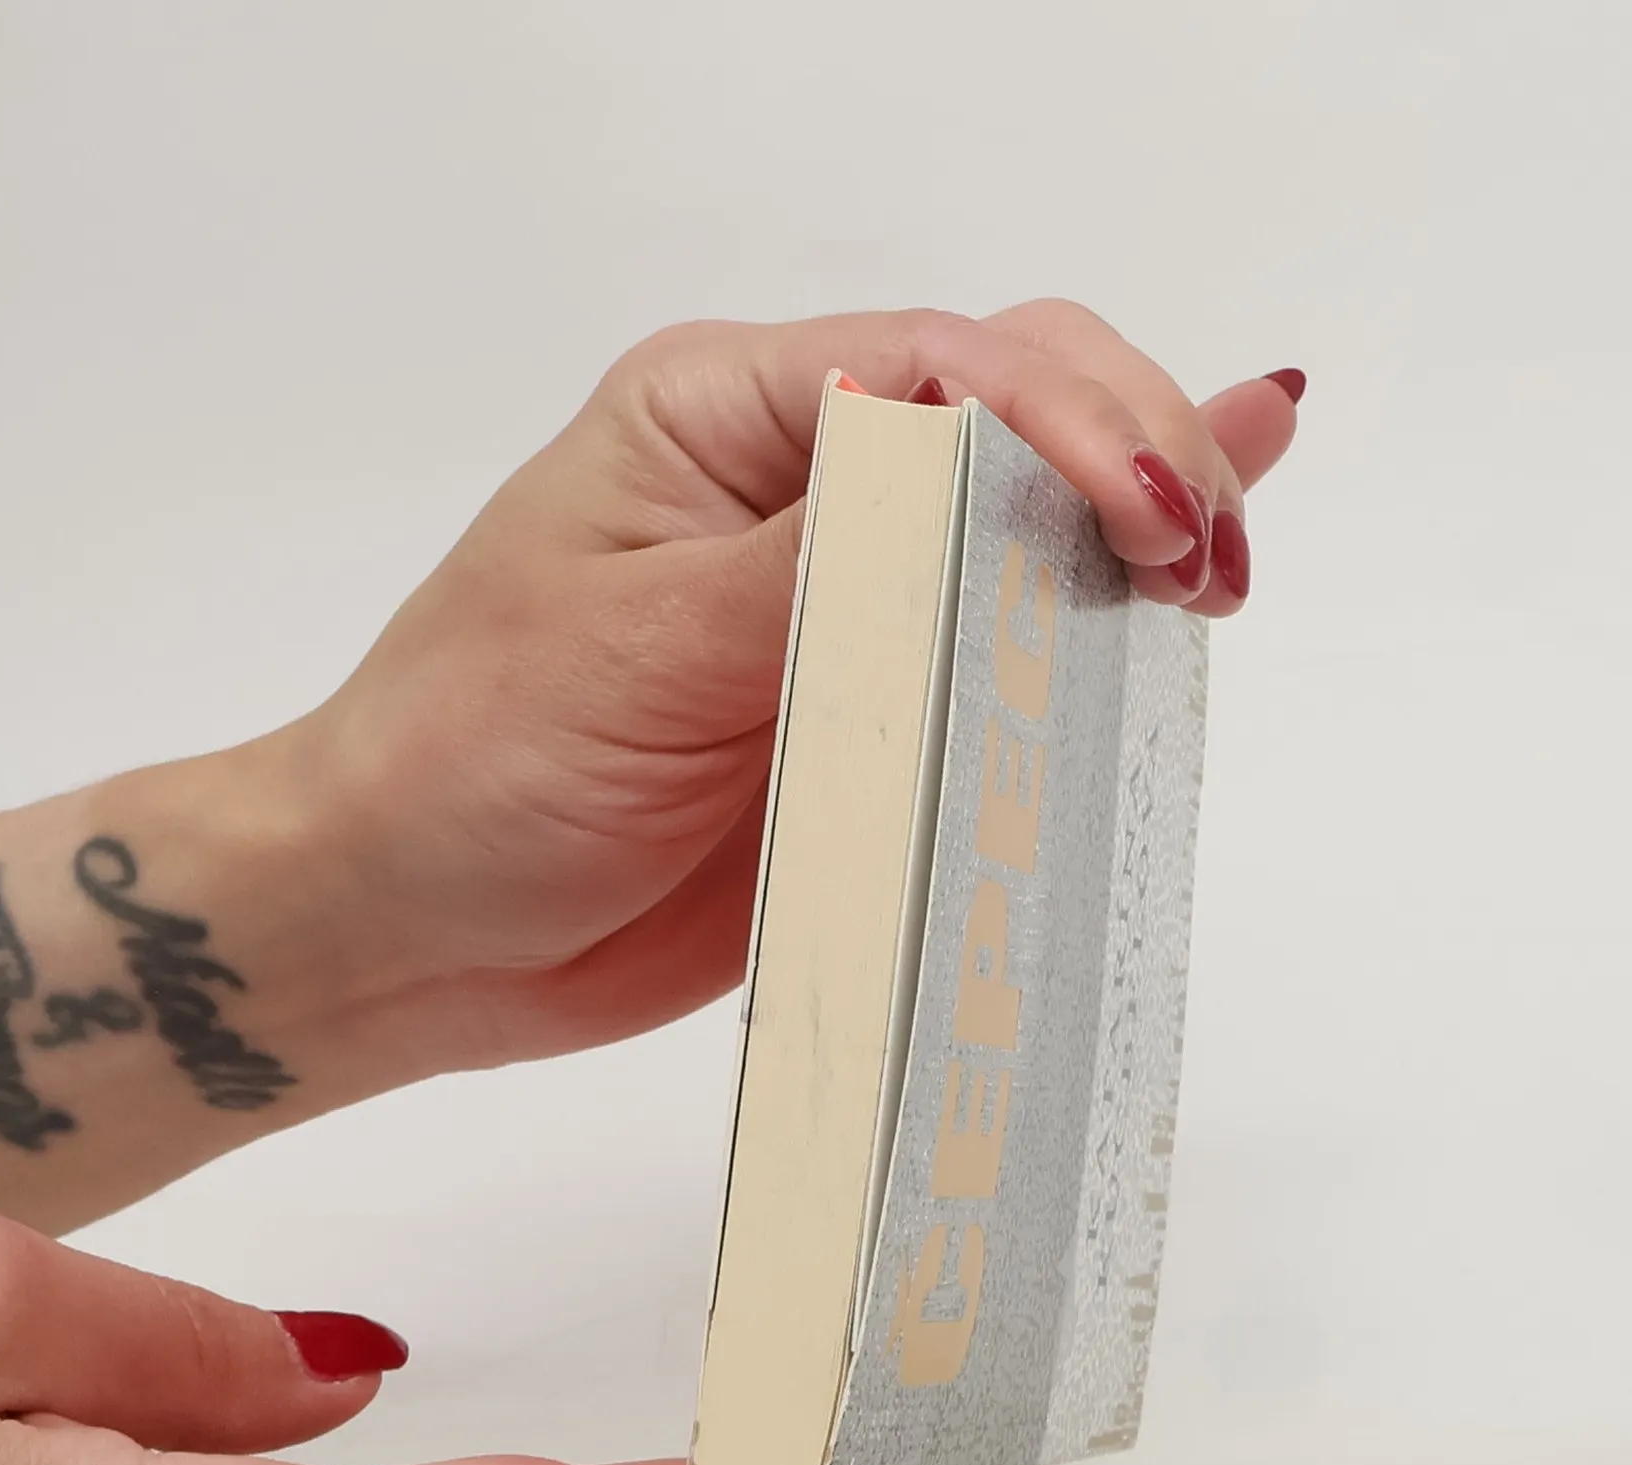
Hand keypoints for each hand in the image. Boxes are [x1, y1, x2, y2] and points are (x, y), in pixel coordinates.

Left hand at [281, 302, 1301, 1069]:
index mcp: (725, 419)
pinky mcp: (870, 714)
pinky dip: (1099, 598)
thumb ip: (825, 571)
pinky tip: (1205, 534)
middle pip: (1018, 406)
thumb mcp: (637, 649)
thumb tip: (1002, 486)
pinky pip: (1003, 647)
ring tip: (1222, 568)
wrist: (409, 929)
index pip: (945, 367)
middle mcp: (799, 486)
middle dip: (1132, 460)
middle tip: (1197, 569)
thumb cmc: (470, 767)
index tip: (1145, 526)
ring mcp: (846, 601)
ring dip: (1142, 522)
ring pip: (1032, 518)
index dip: (1070, 428)